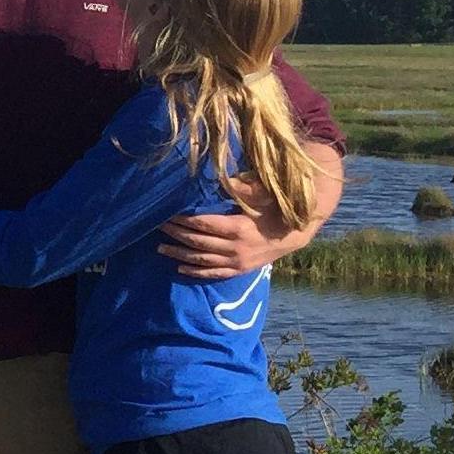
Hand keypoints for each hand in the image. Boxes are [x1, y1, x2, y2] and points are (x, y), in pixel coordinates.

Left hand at [160, 181, 300, 280]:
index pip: (203, 224)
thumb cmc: (276, 210)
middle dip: (176, 234)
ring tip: (160, 248)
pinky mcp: (240, 270)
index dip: (183, 219)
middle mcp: (235, 248)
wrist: (295, 235)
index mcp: (238, 228)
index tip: (167, 213)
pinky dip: (196, 272)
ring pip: (202, 260)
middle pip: (198, 242)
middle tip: (158, 226)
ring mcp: (237, 262)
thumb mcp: (262, 195)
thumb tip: (222, 179)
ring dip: (179, 255)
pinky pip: (214, 274)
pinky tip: (180, 269)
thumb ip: (243, 188)